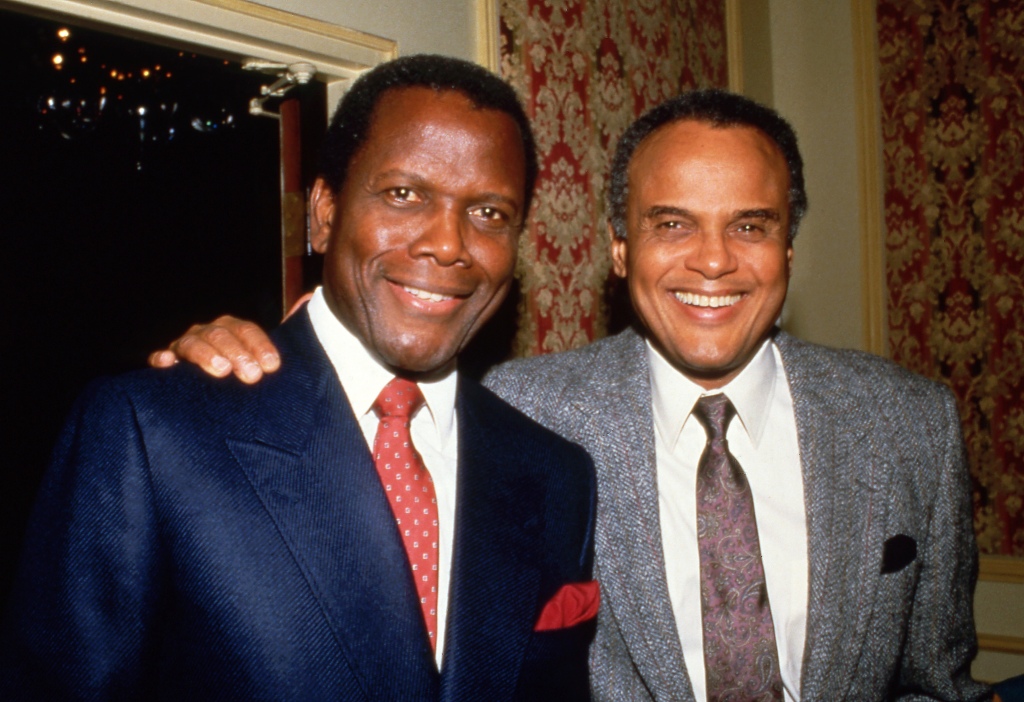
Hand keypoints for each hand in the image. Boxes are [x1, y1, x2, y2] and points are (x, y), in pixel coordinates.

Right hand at [148, 316, 279, 383]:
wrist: (215, 390)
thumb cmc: (245, 375)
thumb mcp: (262, 362)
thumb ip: (278, 345)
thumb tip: (304, 305)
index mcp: (232, 329)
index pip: (246, 330)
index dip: (260, 345)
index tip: (272, 366)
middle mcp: (209, 333)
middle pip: (221, 334)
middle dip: (238, 353)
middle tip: (252, 376)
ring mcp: (186, 346)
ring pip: (193, 343)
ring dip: (207, 354)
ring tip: (222, 370)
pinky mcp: (166, 363)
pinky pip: (160, 358)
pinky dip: (163, 359)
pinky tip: (167, 364)